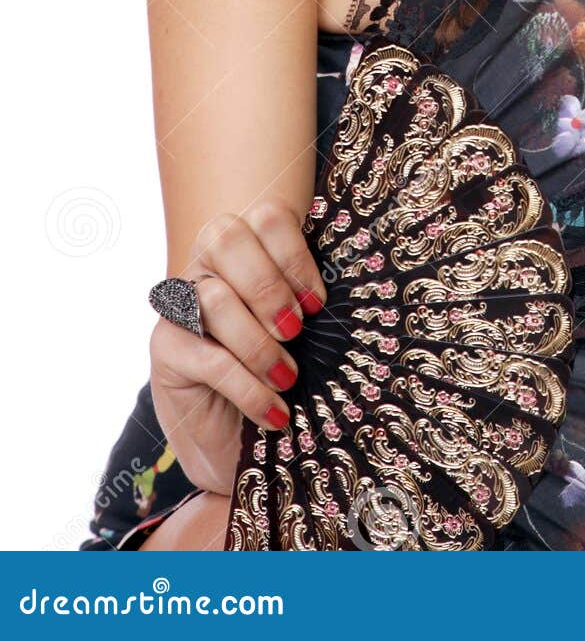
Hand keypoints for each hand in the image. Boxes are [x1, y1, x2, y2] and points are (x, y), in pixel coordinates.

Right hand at [148, 198, 327, 495]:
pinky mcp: (165, 349)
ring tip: (288, 377)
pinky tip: (275, 411)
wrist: (235, 436)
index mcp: (247, 246)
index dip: (295, 256)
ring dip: (258, 342)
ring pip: (214, 298)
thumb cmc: (277, 370)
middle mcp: (207, 264)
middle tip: (296, 328)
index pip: (266, 218)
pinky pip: (207, 358)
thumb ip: (308, 302)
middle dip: (268, 285)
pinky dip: (248, 388)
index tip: (317, 302)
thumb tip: (348, 297)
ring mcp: (179, 303)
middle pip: (227, 238)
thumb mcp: (300, 330)